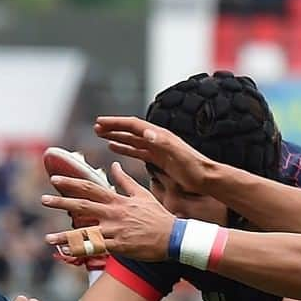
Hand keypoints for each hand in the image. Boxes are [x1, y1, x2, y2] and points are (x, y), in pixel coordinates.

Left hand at [42, 163, 174, 262]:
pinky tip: (66, 254)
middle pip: (82, 206)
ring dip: (65, 235)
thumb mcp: (142, 194)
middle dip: (61, 202)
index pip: (90, 188)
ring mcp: (115, 231)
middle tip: (43, 199)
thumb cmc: (158, 216)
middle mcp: (113, 214)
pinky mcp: (118, 247)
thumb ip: (125, 181)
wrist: (172, 237)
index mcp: (117, 200)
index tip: (55, 178)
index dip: (72, 183)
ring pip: (85, 232)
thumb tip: (114, 166)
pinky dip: (80, 252)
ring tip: (47, 237)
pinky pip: (95, 250)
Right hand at [94, 116, 211, 195]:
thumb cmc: (193, 167)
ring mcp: (156, 148)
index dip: (116, 123)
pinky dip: (125, 149)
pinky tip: (115, 149)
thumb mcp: (177, 154)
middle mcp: (156, 138)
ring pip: (131, 139)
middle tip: (96, 127)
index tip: (100, 122)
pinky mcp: (158, 158)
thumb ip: (163, 143)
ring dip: (116, 136)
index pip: (133, 125)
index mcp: (159, 135)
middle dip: (113, 127)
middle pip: (130, 130)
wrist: (204, 177)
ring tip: (101, 136)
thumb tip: (146, 133)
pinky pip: (137, 151)